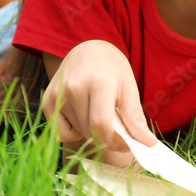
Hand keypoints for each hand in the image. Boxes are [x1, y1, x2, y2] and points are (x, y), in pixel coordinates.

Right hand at [40, 40, 157, 157]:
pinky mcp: (47, 101)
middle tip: (117, 128)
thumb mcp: (129, 87)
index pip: (101, 124)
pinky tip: (84, 117)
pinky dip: (74, 132)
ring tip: (99, 114)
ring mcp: (57, 94)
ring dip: (92, 134)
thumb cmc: (112, 69)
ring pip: (77, 133)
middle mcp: (73, 88)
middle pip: (90, 131)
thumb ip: (135, 117)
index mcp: (98, 82)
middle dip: (107, 138)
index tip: (127, 144)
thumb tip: (148, 144)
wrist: (88, 51)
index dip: (115, 142)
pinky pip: (60, 132)